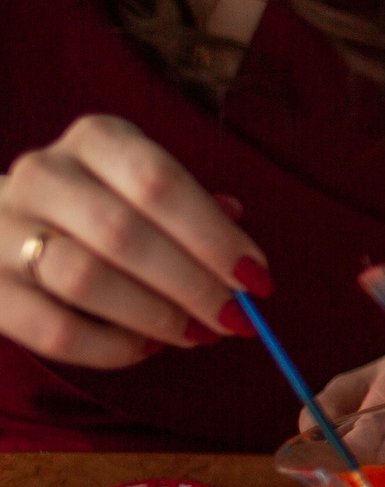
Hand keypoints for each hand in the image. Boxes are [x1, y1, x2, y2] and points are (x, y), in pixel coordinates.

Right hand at [0, 114, 269, 367]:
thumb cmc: (100, 207)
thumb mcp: (144, 188)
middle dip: (192, 284)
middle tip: (236, 318)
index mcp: (95, 138)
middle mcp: (42, 174)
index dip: (214, 236)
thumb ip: (192, 212)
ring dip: (156, 316)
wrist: (2, 226)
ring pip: (85, 279)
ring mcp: (1, 229)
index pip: (158, 181)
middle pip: (124, 232)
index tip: (257, 279)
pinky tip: (146, 348)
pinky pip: (53, 330)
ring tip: (198, 334)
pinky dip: (110, 347)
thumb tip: (243, 250)